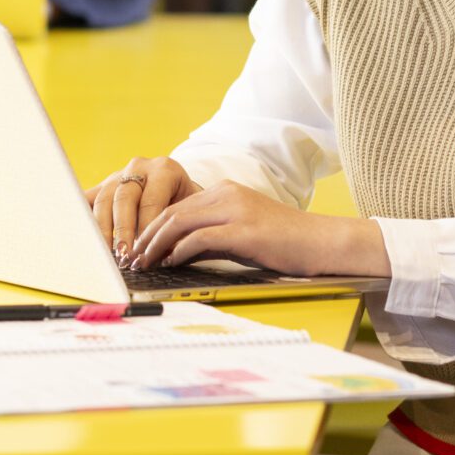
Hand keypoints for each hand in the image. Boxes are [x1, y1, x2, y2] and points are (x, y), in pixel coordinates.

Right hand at [84, 157, 203, 260]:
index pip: (151, 200)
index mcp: (164, 170)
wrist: (175, 187)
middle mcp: (138, 168)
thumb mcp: (190, 210)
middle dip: (122, 230)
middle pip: (124, 198)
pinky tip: (83, 237)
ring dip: (102, 230)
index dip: (146, 227)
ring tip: (106, 254)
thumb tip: (165, 255)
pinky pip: (87, 200)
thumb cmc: (185, 203)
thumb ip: (179, 227)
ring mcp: (117, 175)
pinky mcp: (101, 186)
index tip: (144, 251)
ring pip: (103, 201)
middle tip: (124, 255)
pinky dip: (82, 218)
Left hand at [126, 182, 389, 278]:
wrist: (323, 242)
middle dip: (146, 236)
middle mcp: (227, 194)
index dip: (152, 227)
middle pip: (172, 212)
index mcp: (225, 191)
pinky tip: (170, 263)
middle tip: (131, 257)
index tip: (138, 246)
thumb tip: (178, 252)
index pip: (177, 206)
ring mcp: (235, 210)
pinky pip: (200, 239)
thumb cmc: (285, 243)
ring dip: (156, 244)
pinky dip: (179, 251)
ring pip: (180, 222)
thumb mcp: (243, 232)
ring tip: (144, 263)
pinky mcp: (244, 231)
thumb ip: (212, 236)